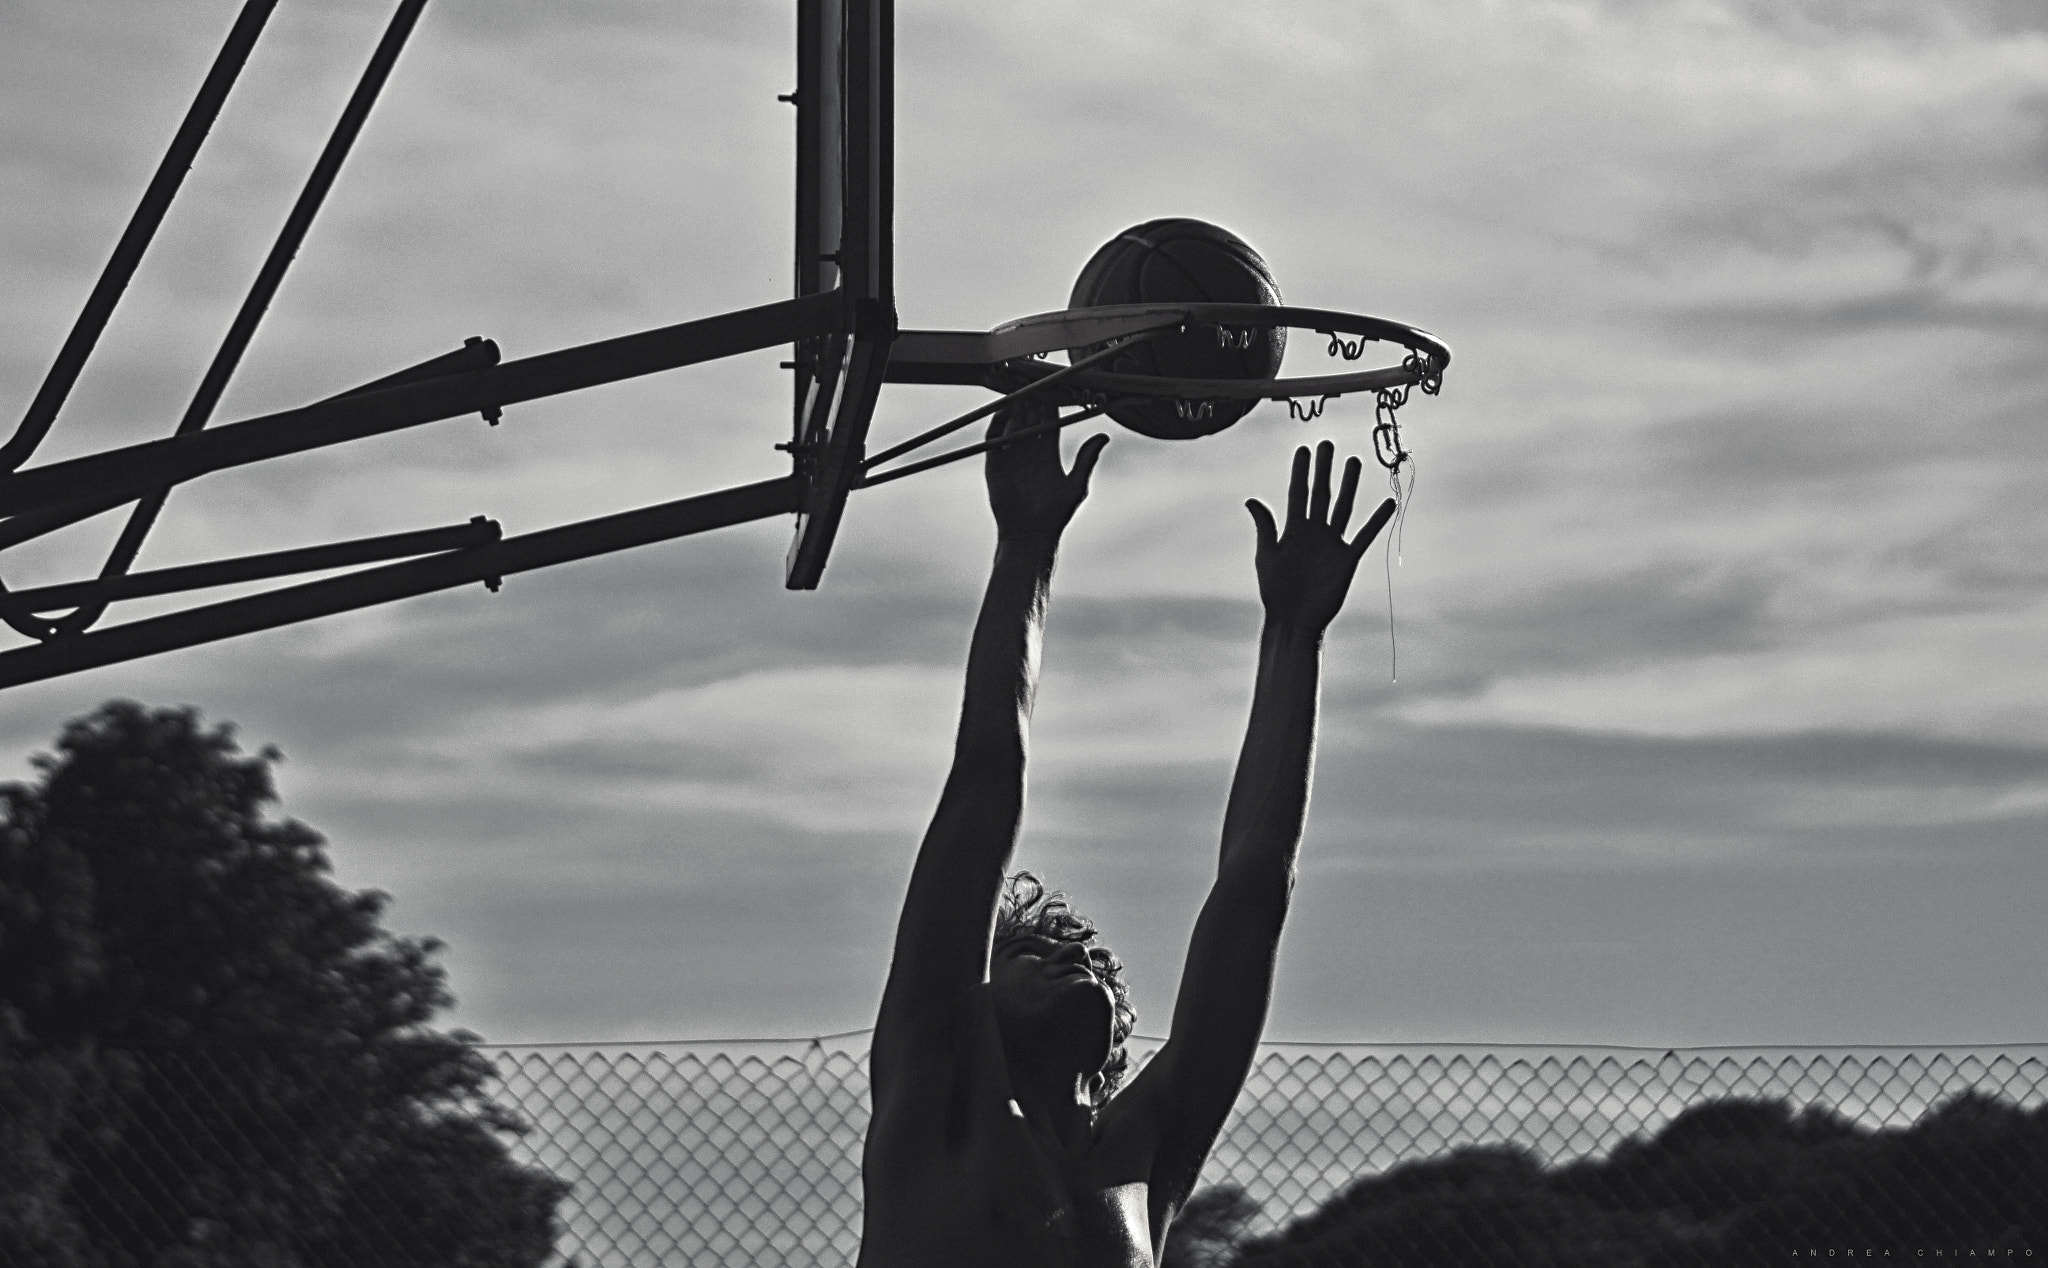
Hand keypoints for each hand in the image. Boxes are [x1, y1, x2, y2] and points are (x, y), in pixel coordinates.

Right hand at [984, 400, 1109, 545]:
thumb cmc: (1055, 515)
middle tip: (1035, 380)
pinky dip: (998, 423)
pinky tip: (1004, 410)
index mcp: (1048, 453)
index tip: (1055, 386)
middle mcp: (1029, 451)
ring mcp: (1011, 455)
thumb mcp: (1075, 485)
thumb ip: (1087, 459)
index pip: (1049, 420)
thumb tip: (1104, 436)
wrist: (1029, 535)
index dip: (1051, 403)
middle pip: (1030, 417)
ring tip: (1020, 389)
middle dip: (1032, 398)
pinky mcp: (994, 463)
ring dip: (1015, 407)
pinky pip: (994, 438)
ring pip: (1012, 423)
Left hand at [1245, 441, 1395, 634]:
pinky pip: (1364, 536)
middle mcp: (1314, 532)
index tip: (1303, 449)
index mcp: (1292, 530)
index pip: (1297, 493)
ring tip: (1354, 461)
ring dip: (1349, 485)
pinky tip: (1387, 504)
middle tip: (1327, 444)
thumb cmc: (1276, 590)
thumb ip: (1265, 527)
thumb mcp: (1267, 555)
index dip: (1300, 472)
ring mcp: (1331, 544)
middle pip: (1321, 494)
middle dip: (1324, 469)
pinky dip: (1376, 521)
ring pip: (1342, 508)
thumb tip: (1251, 500)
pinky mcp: (1347, 559)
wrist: (1294, 619)